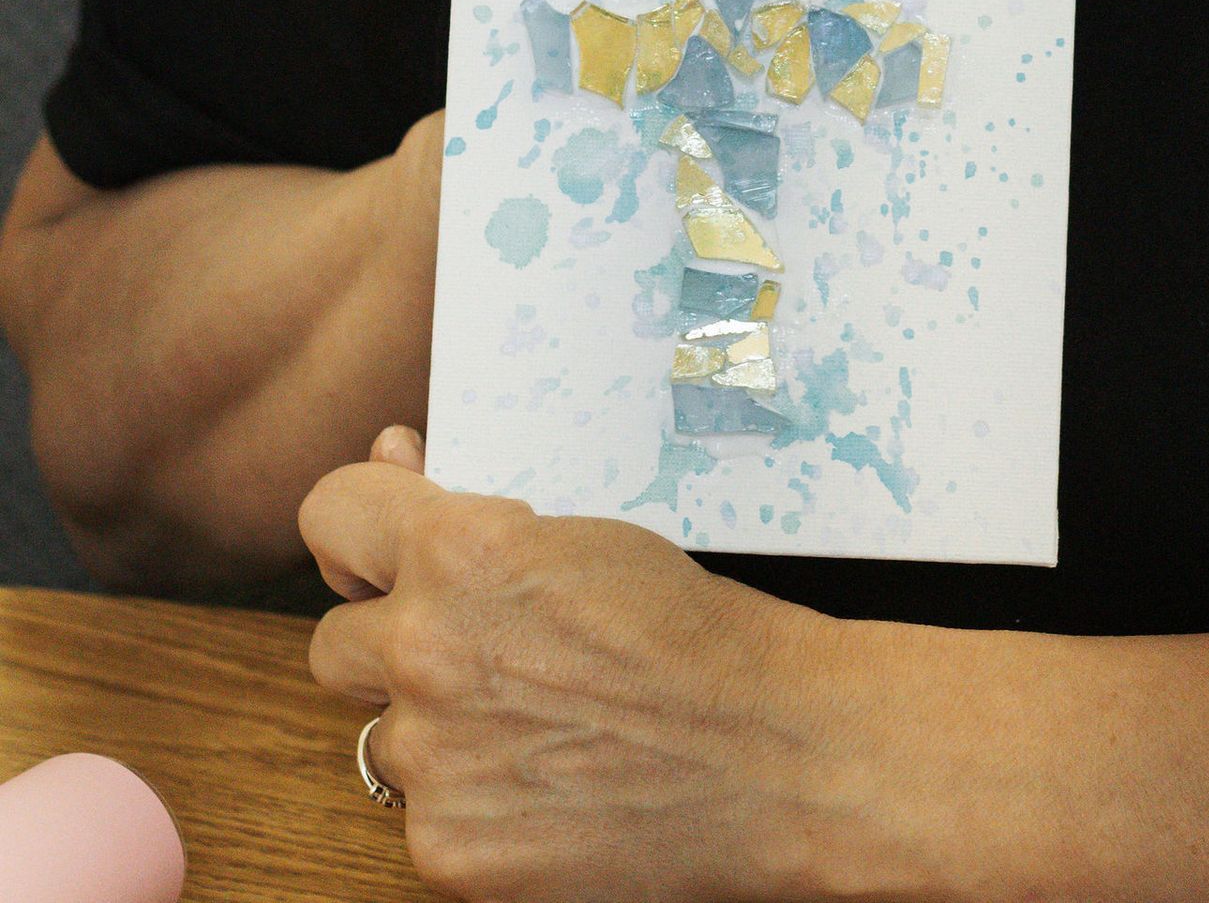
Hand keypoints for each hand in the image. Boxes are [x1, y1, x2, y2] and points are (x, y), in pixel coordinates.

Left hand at [303, 454, 925, 902]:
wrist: (770, 755)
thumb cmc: (688, 631)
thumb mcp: (581, 535)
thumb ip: (467, 515)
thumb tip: (389, 466)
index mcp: (461, 551)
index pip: (330, 514)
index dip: (354, 531)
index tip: (371, 550)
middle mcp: (427, 652)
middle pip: (333, 642)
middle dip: (390, 641)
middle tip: (474, 651)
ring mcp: (432, 759)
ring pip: (380, 734)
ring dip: (432, 728)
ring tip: (530, 724)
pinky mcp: (448, 849)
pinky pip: (420, 814)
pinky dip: (468, 802)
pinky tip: (542, 784)